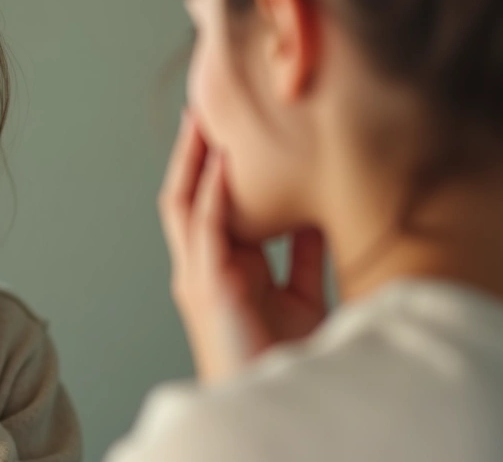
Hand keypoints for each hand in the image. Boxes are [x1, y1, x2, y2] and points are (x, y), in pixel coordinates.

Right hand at [159, 112, 327, 385]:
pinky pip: (201, 227)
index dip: (214, 161)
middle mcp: (201, 265)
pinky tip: (219, 164)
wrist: (275, 398)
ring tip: (201, 119)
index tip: (230, 122)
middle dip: (194, 149)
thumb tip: (320, 212)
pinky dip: (208, 193)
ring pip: (182, 201)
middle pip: (187, 191)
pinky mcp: (205, 285)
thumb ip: (306, 253)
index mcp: (223, 266)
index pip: (210, 200)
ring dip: (191, 159)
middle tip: (204, 104)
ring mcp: (197, 274)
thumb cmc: (287, 356)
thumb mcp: (303, 293)